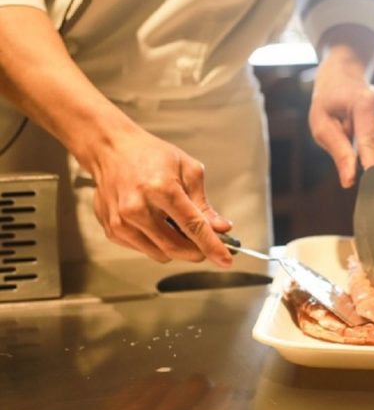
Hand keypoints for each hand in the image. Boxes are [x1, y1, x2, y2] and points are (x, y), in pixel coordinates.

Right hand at [81, 123, 232, 266]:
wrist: (111, 149)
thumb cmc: (150, 155)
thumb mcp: (188, 170)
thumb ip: (204, 204)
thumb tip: (220, 228)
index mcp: (161, 189)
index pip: (192, 226)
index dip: (212, 246)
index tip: (225, 260)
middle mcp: (137, 208)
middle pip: (176, 247)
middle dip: (198, 251)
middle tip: (208, 245)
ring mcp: (121, 222)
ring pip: (161, 254)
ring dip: (177, 248)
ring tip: (178, 226)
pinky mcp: (112, 231)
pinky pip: (144, 250)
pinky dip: (158, 243)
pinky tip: (157, 224)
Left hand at [308, 46, 373, 187]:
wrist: (343, 77)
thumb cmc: (329, 104)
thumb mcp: (321, 125)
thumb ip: (338, 151)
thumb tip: (349, 180)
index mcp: (363, 101)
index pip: (372, 141)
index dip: (373, 168)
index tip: (372, 190)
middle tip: (369, 184)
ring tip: (364, 161)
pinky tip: (372, 149)